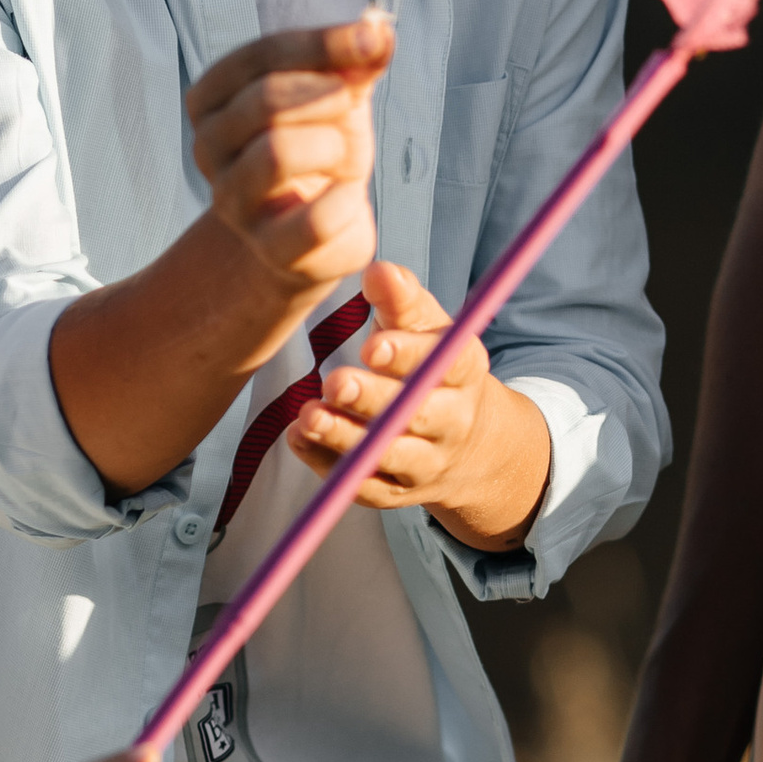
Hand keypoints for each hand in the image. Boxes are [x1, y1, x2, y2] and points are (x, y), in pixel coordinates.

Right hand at [186, 18, 391, 323]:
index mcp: (213, 99)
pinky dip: (346, 199)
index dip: (322, 43)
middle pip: (263, 100)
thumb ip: (355, 60)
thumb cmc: (317, 149)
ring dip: (332, 144)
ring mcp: (234, 202)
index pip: (260, 57)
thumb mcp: (336, 95)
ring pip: (276, 153)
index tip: (374, 39)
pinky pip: (314, 219)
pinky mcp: (270, 249)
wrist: (310, 233)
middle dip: (325, 95)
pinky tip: (350, 193)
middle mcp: (209, 148)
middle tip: (349, 103)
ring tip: (344, 153)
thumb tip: (378, 30)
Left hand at [284, 262, 552, 550]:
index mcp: (464, 371)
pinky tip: (298, 437)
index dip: (409, 357)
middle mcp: (451, 421)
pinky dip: (327, 465)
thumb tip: (378, 270)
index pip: (445, 365)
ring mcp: (425, 463)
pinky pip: (362, 487)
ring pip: (388, 457)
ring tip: (308, 416)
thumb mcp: (426, 326)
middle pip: (416, 416)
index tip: (372, 346)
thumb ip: (401, 299)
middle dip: (374, 401)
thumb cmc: (429, 363)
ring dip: (346, 439)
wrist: (464, 439)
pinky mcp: (394, 491)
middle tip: (334, 382)